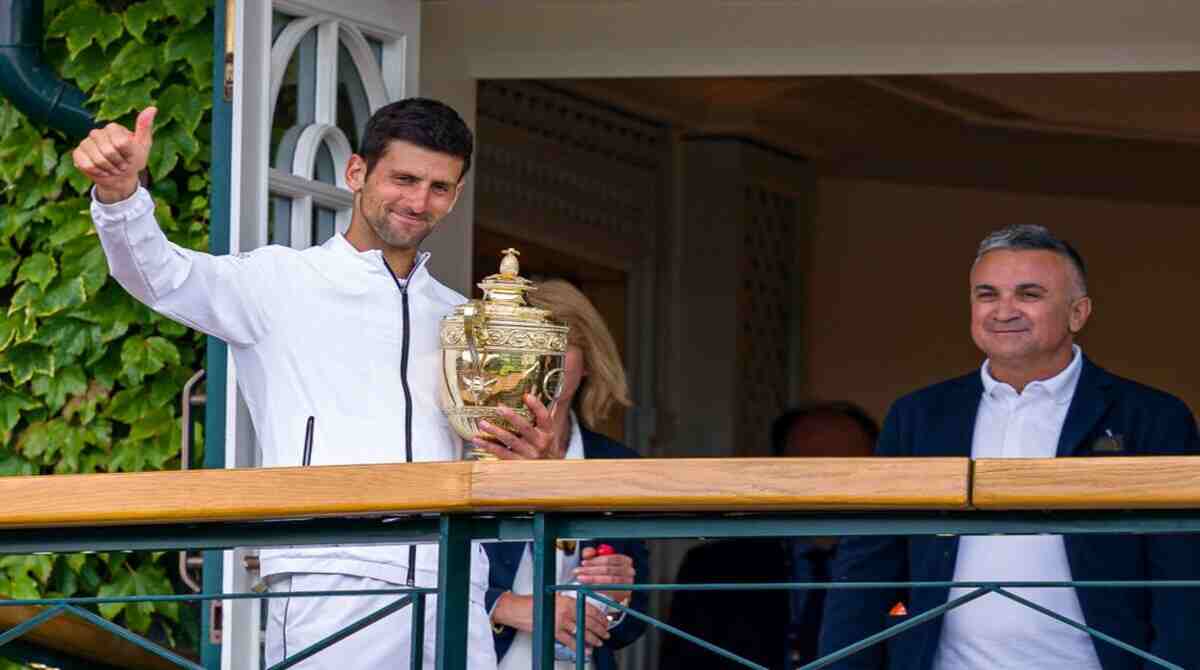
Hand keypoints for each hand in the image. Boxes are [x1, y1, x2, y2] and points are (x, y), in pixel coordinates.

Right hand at [72, 107, 156, 202]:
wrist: (121, 177)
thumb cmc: (133, 159)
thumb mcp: (143, 145)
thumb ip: (145, 127)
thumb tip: (153, 108)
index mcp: (113, 128)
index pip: (121, 143)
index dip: (127, 155)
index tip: (130, 157)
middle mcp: (97, 132)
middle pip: (108, 151)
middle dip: (119, 164)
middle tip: (122, 165)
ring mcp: (86, 142)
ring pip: (98, 159)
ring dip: (109, 169)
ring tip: (113, 168)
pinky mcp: (78, 153)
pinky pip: (86, 164)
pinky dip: (97, 172)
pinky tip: (101, 171)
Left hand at [472, 393, 562, 459]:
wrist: (546, 472)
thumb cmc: (542, 448)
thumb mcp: (545, 434)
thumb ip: (537, 418)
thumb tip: (525, 396)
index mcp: (547, 433)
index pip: (544, 417)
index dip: (536, 406)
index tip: (526, 396)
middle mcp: (539, 444)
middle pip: (525, 428)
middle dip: (511, 417)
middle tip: (498, 409)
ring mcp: (528, 455)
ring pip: (510, 441)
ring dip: (495, 431)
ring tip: (482, 423)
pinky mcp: (517, 463)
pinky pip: (501, 453)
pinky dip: (488, 446)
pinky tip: (479, 440)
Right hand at [490, 592, 609, 651]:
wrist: (519, 609)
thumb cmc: (535, 603)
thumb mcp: (555, 598)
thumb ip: (568, 602)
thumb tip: (581, 608)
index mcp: (568, 600)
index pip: (589, 608)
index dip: (600, 616)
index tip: (605, 621)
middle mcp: (566, 610)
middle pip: (588, 620)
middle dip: (600, 629)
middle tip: (606, 633)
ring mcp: (560, 621)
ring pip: (582, 631)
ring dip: (593, 638)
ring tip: (599, 642)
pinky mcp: (554, 631)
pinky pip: (570, 641)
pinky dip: (579, 646)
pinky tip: (586, 649)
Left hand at [573, 546, 634, 604]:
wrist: (611, 588)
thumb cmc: (603, 571)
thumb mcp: (596, 560)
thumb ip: (591, 554)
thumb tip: (589, 552)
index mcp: (624, 559)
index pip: (610, 558)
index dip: (595, 560)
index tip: (583, 563)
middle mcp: (629, 570)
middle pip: (609, 569)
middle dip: (591, 570)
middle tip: (578, 571)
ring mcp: (628, 582)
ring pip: (609, 579)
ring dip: (593, 579)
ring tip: (581, 578)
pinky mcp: (625, 593)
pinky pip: (610, 590)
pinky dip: (598, 587)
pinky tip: (588, 586)